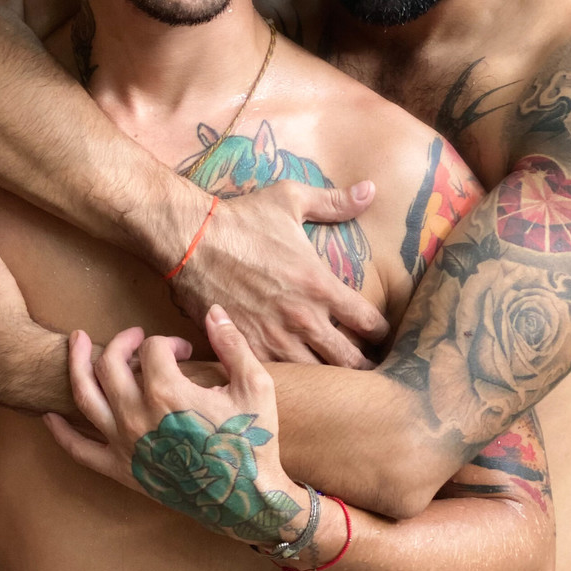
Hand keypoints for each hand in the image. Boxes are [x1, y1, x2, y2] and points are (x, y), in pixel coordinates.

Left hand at [45, 307, 306, 542]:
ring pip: (85, 397)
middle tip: (138, 339)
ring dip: (77, 365)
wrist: (246, 499)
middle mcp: (136, 415)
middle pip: (111, 363)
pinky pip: (79, 450)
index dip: (170, 342)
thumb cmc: (252, 440)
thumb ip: (232, 342)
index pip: (152, 348)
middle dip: (125, 342)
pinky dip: (61, 431)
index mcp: (167, 392)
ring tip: (76, 343)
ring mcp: (124, 444)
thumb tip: (214, 310)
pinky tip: (49, 414)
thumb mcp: (254, 384)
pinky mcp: (120, 470)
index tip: (185, 352)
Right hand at [171, 181, 387, 367]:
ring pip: (317, 377)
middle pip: (350, 361)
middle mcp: (302, 318)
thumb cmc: (242, 220)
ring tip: (334, 379)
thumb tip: (370, 190)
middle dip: (362, 365)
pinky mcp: (247, 349)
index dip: (380, 332)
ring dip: (329, 378)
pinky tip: (295, 378)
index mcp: (320, 285)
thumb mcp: (291, 201)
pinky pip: (279, 378)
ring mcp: (274, 339)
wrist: (189, 241)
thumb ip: (335, 202)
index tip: (378, 333)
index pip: (369, 323)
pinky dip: (291, 381)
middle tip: (365, 366)